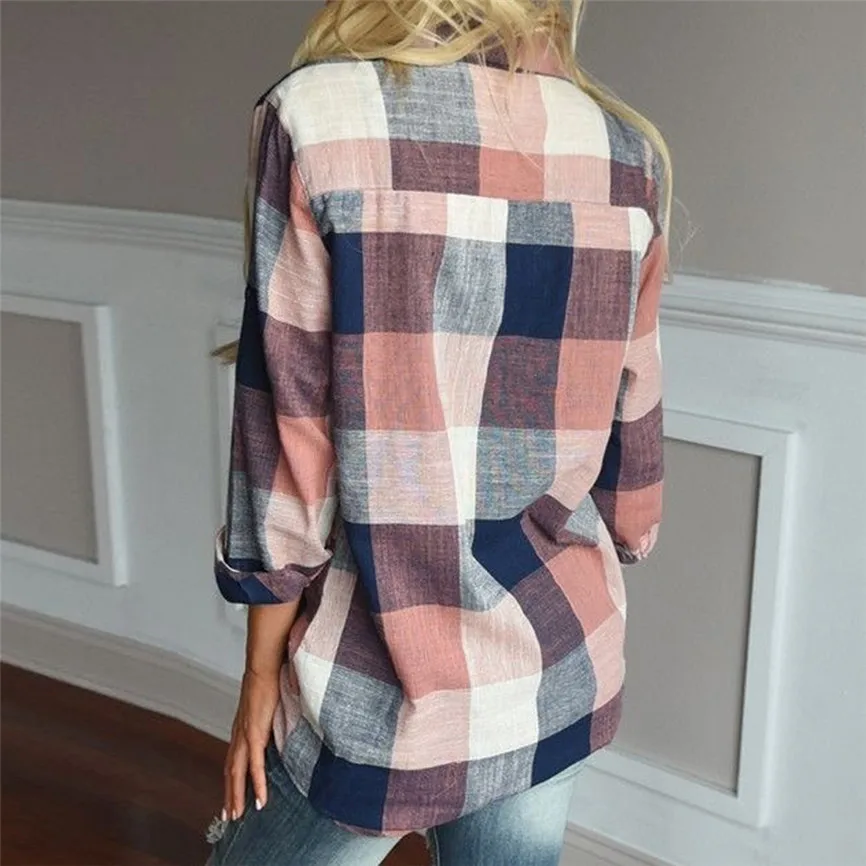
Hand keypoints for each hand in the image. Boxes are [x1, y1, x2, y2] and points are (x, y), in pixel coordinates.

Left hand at [223, 667, 279, 819]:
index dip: (230, 779)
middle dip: (229, 795)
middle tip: (228, 817)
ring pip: (237, 773)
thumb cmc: (269, 678)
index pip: (232, 759)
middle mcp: (239, 734)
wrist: (264, 664)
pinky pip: (256, 765)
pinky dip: (257, 784)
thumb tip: (276, 721)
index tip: (230, 796)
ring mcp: (246, 735)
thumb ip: (268, 715)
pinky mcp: (255, 733)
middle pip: (230, 771)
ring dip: (237, 796)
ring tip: (237, 816)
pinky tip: (260, 801)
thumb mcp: (267, 702)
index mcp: (242, 727)